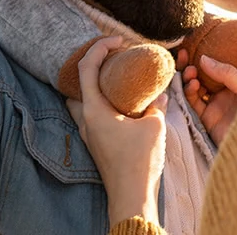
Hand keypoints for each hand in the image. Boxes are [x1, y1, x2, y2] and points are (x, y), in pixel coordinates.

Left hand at [65, 37, 165, 228]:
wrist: (131, 196)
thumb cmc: (140, 162)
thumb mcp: (154, 126)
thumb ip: (155, 104)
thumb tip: (158, 93)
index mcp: (94, 110)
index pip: (86, 68)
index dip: (99, 48)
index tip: (117, 41)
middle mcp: (85, 120)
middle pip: (78, 83)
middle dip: (93, 64)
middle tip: (115, 57)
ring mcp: (88, 133)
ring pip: (83, 100)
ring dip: (96, 85)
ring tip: (118, 77)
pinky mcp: (95, 143)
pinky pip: (92, 113)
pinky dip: (102, 101)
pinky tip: (122, 102)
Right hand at [184, 55, 236, 144]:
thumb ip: (228, 74)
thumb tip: (203, 59)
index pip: (224, 60)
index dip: (210, 51)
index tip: (196, 42)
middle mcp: (228, 89)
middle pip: (206, 72)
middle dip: (193, 62)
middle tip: (184, 54)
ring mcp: (217, 103)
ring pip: (196, 85)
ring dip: (189, 76)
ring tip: (190, 72)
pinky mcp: (207, 118)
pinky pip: (193, 102)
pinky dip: (189, 93)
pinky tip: (192, 85)